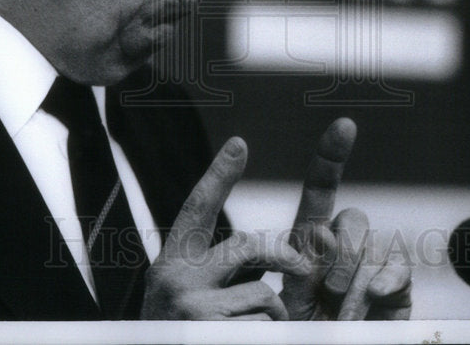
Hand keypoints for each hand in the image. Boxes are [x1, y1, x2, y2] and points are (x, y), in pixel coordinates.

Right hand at [141, 136, 310, 319]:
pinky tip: (244, 340)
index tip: (238, 144)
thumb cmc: (182, 335)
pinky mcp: (211, 332)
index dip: (218, 176)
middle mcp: (175, 281)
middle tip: (298, 264)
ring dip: (272, 318)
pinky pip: (266, 326)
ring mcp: (193, 309)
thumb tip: (265, 256)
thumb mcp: (186, 300)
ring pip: (265, 295)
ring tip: (248, 331)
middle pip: (247, 245)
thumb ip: (215, 275)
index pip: (196, 210)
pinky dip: (268, 336)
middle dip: (281, 254)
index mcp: (170, 266)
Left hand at [280, 118, 411, 319]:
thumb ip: (298, 267)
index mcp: (309, 242)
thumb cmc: (298, 331)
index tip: (345, 125)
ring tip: (341, 316)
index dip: (332, 156)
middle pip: (352, 218)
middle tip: (325, 296)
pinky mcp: (398, 284)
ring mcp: (373, 263)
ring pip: (372, 245)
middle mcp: (343, 245)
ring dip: (355, 282)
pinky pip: (398, 265)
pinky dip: (387, 280)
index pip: (321, 189)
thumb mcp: (286, 300)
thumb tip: (323, 231)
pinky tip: (375, 297)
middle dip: (339, 256)